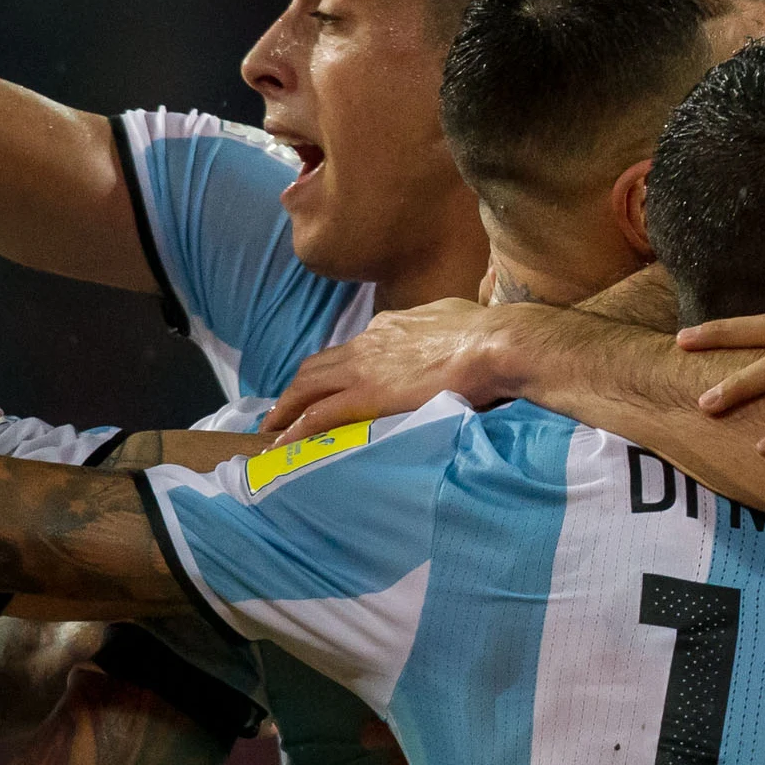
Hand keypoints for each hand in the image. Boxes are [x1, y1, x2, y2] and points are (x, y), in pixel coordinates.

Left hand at [269, 298, 511, 442]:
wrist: (492, 345)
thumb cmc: (488, 335)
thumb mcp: (455, 321)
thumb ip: (439, 330)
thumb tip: (446, 336)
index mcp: (390, 326)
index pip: (350, 349)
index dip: (333, 368)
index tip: (325, 385)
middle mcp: (368, 341)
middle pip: (318, 365)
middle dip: (297, 388)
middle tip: (282, 408)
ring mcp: (362, 368)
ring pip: (307, 386)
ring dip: (287, 406)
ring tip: (273, 426)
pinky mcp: (364, 395)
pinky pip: (317, 415)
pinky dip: (294, 429)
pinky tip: (282, 444)